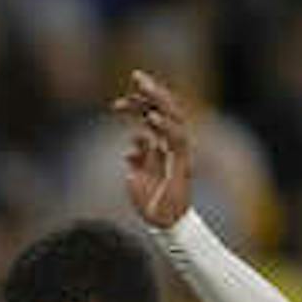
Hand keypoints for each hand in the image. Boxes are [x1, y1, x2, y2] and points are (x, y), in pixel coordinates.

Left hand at [111, 70, 192, 228]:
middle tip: (136, 76)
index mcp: (162, 143)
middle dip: (152, 91)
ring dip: (158, 102)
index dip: (138, 104)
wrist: (163, 225)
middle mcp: (173, 143)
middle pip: (167, 109)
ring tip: (143, 90)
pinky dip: (164, 127)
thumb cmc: (151, 202)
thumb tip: (133, 145)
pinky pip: (176, 140)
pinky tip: (150, 118)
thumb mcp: (137, 177)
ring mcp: (180, 152)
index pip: (153, 114)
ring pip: (174, 118)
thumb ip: (138, 158)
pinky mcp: (183, 163)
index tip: (117, 101)